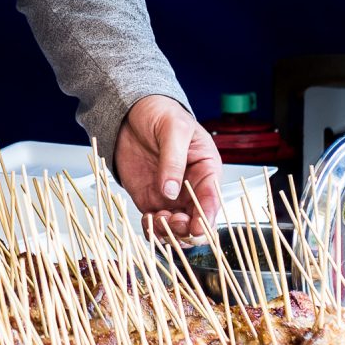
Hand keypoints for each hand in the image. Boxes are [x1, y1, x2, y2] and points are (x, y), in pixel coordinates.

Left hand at [115, 94, 221, 244]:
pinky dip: (151, 229)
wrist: (132, 113)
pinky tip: (146, 221)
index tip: (196, 228)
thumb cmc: (162, 114)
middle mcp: (191, 188)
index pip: (212, 200)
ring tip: (156, 220)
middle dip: (187, 229)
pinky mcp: (149, 199)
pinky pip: (154, 222)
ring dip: (169, 232)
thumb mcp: (174, 129)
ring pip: (176, 227)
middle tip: (173, 222)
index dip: (206, 218)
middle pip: (196, 220)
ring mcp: (170, 196)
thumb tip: (171, 191)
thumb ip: (174, 160)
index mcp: (206, 170)